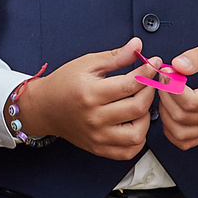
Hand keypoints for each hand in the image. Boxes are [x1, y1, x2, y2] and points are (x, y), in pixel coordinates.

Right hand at [13, 38, 155, 160]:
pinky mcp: (99, 148)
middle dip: (150, 92)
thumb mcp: (87, 63)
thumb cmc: (64, 84)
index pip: (129, 84)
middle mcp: (94, 118)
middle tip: (148, 82)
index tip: (153, 64)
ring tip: (139, 105)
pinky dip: (138, 140)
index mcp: (91, 94)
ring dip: (145, 118)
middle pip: (137, 108)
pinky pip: (128, 152)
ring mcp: (97, 136)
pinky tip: (134, 123)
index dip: (147, 73)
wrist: (44, 108)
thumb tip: (138, 45)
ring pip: (137, 135)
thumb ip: (116, 56)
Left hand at [158, 41, 197, 151]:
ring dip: (164, 113)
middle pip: (181, 117)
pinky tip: (169, 109)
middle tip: (164, 79)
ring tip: (167, 94)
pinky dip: (169, 128)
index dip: (172, 88)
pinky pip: (182, 141)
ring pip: (178, 132)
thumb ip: (197, 56)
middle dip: (165, 96)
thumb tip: (177, 65)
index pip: (191, 102)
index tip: (167, 72)